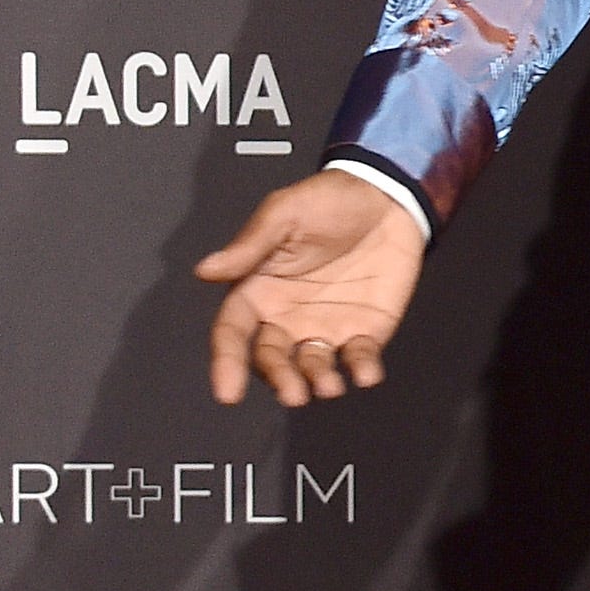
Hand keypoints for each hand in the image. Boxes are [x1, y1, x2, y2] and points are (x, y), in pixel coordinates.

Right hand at [196, 172, 425, 406]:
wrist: (385, 197)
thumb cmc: (326, 201)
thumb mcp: (283, 214)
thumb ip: (249, 246)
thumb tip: (204, 271)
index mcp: (257, 291)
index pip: (233, 333)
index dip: (227, 363)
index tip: (228, 393)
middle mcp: (286, 318)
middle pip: (272, 359)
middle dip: (280, 380)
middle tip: (293, 394)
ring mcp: (325, 329)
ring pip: (313, 367)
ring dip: (319, 381)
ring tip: (329, 386)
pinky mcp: (365, 331)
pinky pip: (360, 358)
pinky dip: (362, 370)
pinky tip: (366, 374)